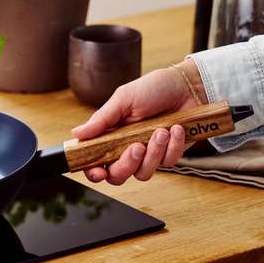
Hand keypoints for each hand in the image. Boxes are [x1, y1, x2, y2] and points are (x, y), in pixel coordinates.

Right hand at [70, 59, 206, 184]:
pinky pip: (168, 163)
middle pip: (118, 176)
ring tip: (161, 130)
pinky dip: (173, 146)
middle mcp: (126, 148)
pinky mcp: (169, 155)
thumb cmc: (152, 89)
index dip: (94, 172)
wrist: (187, 87)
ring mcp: (148, 154)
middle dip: (126, 165)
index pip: (95, 161)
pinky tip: (176, 129)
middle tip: (137, 147)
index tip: (99, 172)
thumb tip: (77, 134)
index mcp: (110, 135)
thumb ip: (101, 119)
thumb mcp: (123, 99)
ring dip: (153, 152)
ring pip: (143, 173)